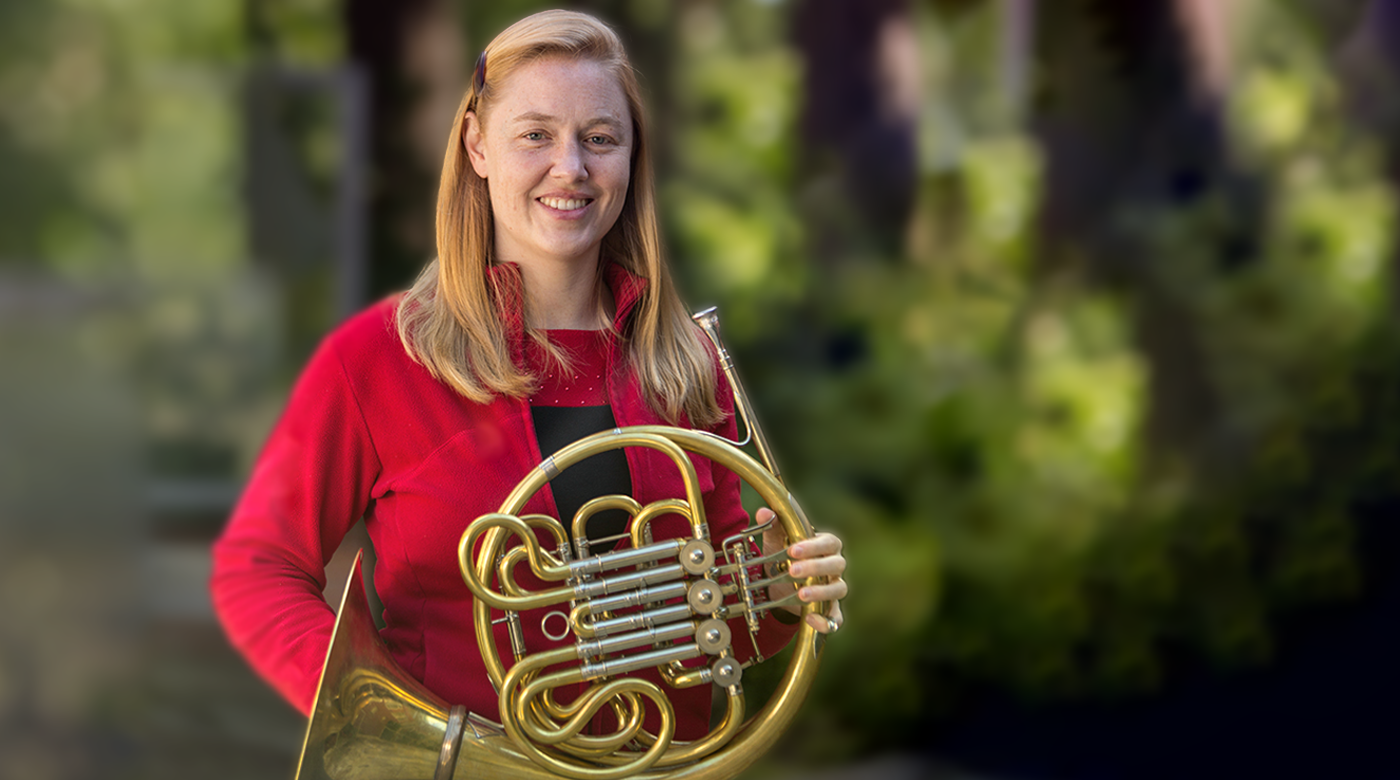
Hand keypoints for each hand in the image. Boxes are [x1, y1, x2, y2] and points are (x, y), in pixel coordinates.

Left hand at [757, 507, 846, 633]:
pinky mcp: (829, 609)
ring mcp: (833, 588)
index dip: (814, 546)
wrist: (780, 582)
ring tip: (801, 594)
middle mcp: (834, 566)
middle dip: (815, 567)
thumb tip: (764, 512)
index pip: (830, 542)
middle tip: (793, 570)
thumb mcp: (775, 540)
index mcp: (825, 546)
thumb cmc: (783, 555)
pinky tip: (812, 620)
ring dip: (821, 592)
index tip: (793, 550)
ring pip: (839, 589)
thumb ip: (772, 525)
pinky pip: (836, 618)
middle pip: (837, 564)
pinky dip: (827, 622)